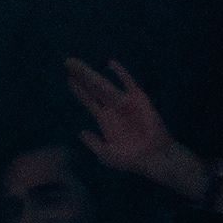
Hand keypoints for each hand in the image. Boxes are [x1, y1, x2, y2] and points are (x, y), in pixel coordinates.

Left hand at [64, 58, 202, 198]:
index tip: (69, 79)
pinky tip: (110, 63)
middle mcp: (114, 109)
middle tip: (67, 62)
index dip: (79, 91)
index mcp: (106, 120)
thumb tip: (81, 132)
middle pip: (93, 88)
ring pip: (104, 84)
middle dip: (81, 75)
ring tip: (76, 62)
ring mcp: (126, 103)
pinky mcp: (139, 100)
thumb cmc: (132, 160)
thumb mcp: (106, 155)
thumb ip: (94, 144)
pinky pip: (128, 83)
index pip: (89, 101)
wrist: (154, 157)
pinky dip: (121, 73)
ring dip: (90, 73)